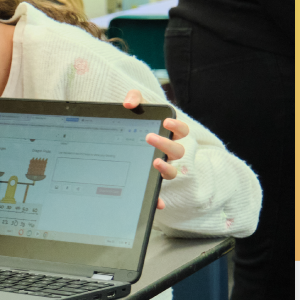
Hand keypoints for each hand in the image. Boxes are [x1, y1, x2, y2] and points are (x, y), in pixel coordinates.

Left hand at [123, 90, 188, 209]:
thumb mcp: (134, 109)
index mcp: (168, 134)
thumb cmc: (133, 124)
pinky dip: (158, 198)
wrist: (118, 145)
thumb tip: (130, 103)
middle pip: (177, 151)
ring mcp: (160, 168)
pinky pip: (157, 192)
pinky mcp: (150, 182)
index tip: (167, 122)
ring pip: (171, 172)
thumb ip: (134, 97)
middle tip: (149, 137)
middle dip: (166, 144)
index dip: (178, 126)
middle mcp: (168, 152)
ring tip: (154, 161)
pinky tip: (157, 202)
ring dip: (166, 168)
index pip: (181, 130)